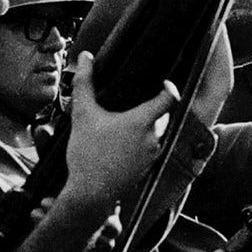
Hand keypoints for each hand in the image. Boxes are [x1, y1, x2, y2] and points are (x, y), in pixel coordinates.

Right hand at [62, 53, 178, 210]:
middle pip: (162, 116)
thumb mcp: (82, 115)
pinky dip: (142, 144)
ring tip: (126, 125)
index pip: (169, 98)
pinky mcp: (147, 168)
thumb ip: (84, 83)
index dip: (169, 87)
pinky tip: (123, 145)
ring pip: (157, 133)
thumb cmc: (87, 155)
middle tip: (136, 103)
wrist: (89, 194)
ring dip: (146, 127)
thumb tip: (85, 57)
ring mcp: (153, 155)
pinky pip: (151, 150)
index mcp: (143, 121)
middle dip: (152, 109)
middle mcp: (154, 137)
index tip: (163, 82)